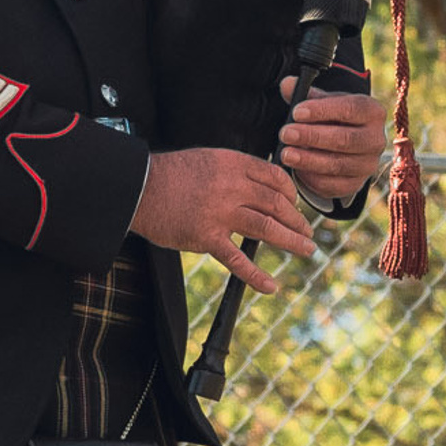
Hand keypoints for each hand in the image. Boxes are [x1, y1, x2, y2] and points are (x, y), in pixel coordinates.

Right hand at [132, 147, 315, 294]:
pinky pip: (237, 260)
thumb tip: (260, 184)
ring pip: (267, 227)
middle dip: (297, 220)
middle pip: (277, 203)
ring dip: (291, 240)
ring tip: (306, 249)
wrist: (138, 187)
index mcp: (233, 164)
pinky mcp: (206, 237)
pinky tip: (271, 286)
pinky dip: (256, 276)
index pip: (275, 177)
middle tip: (307, 232)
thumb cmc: (169, 174)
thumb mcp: (208, 159)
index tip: (295, 205)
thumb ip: (234, 171)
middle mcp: (232, 186)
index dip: (291, 193)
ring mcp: (220, 213)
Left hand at [277, 83, 386, 204]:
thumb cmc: (333, 118)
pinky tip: (296, 170)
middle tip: (286, 134)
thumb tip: (288, 84)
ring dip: (309, 160)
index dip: (323, 111)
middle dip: (312, 137)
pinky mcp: (356, 184)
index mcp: (372, 112)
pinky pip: (334, 185)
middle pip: (345, 140)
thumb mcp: (323, 102)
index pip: (351, 109)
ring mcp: (368, 165)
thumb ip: (305, 93)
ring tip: (286, 153)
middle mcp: (376, 139)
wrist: (344, 143)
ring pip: (338, 165)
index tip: (297, 112)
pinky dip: (313, 178)